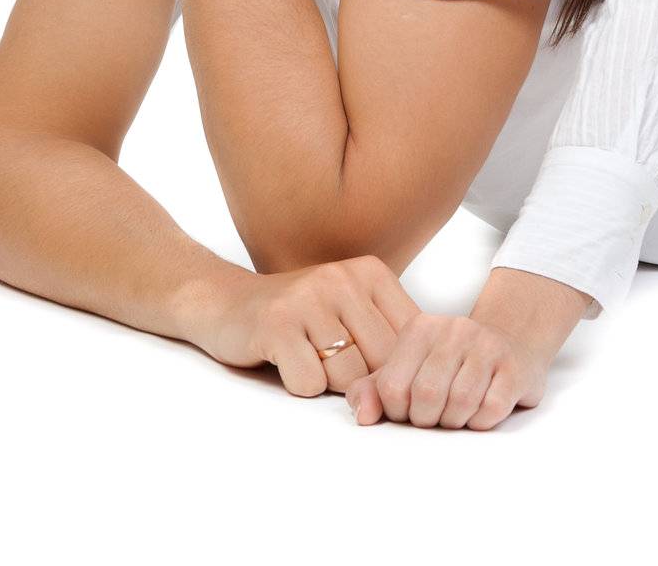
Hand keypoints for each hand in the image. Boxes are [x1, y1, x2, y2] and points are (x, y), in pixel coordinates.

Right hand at [198, 255, 419, 397]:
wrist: (227, 303)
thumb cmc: (299, 317)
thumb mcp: (352, 310)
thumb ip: (389, 334)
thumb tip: (430, 379)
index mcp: (370, 272)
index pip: (411, 338)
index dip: (397, 368)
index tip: (376, 373)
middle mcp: (342, 278)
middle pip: (382, 361)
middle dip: (364, 381)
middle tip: (336, 370)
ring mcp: (308, 299)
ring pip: (348, 377)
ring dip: (329, 386)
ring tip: (310, 360)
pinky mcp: (276, 325)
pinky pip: (309, 384)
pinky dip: (299, 386)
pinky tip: (286, 362)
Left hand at [344, 313, 549, 429]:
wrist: (510, 340)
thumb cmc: (451, 364)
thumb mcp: (409, 369)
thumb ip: (374, 390)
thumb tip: (363, 417)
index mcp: (420, 329)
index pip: (392, 387)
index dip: (399, 411)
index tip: (412, 408)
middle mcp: (453, 330)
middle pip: (427, 396)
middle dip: (429, 419)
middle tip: (438, 414)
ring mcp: (487, 346)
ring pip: (461, 404)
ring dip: (457, 421)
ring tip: (459, 412)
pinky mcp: (514, 368)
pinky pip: (491, 410)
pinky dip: (482, 422)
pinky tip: (482, 409)